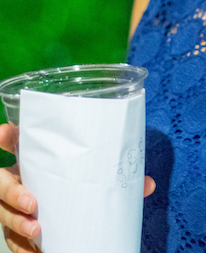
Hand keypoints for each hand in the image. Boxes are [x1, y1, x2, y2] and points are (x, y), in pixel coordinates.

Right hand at [0, 123, 39, 252]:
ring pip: (7, 227)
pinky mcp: (13, 226)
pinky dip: (23, 249)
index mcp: (3, 177)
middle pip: (2, 211)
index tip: (31, 203)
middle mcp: (1, 197)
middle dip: (17, 218)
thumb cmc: (28, 158)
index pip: (2, 185)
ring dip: (20, 235)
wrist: (29, 177)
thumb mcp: (20, 146)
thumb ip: (13, 140)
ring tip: (37, 237)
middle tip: (35, 223)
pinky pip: (13, 241)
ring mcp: (6, 212)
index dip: (13, 194)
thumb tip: (3, 130)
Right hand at [0, 123, 154, 251]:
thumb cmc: (81, 185)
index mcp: (34, 158)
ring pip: (2, 213)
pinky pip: (11, 241)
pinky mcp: (16, 229)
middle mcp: (18, 179)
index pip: (10, 142)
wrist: (69, 221)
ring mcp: (13, 206)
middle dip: (12, 192)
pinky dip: (21, 249)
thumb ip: (117, 178)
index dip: (4, 137)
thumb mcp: (94, 177)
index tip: (4, 131)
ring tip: (37, 230)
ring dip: (16, 223)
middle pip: (1, 183)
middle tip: (33, 202)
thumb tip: (149, 184)